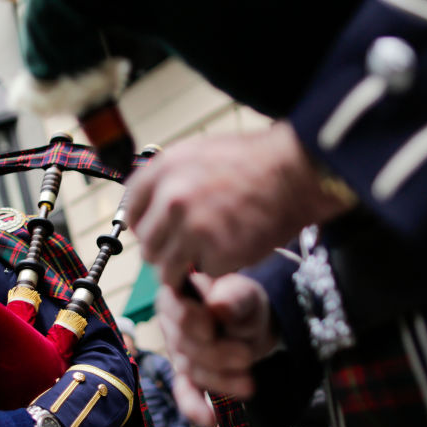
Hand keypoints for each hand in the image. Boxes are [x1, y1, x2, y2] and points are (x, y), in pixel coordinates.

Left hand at [126, 121, 353, 289]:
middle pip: (147, 245)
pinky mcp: (215, 253)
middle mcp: (172, 198)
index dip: (146, 225)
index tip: (159, 232)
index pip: (132, 211)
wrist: (294, 173)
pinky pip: (203, 272)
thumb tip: (151, 208)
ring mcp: (192, 228)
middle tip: (190, 247)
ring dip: (186, 267)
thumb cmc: (254, 162)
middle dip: (167, 251)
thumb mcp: (200, 154)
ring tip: (210, 252)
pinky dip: (218, 267)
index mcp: (164, 170)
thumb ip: (171, 180)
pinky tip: (235, 246)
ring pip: (167, 268)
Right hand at [159, 273, 276, 425]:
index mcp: (179, 292)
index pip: (170, 304)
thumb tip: (218, 305)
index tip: (210, 328)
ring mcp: (177, 351)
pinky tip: (210, 420)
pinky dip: (196, 408)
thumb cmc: (243, 304)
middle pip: (182, 342)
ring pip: (190, 370)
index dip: (186, 318)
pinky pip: (186, 393)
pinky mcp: (186, 376)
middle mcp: (171, 322)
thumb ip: (234, 297)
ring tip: (248, 385)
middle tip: (246, 356)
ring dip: (220, 381)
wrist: (252, 327)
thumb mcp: (246, 295)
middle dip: (215, 355)